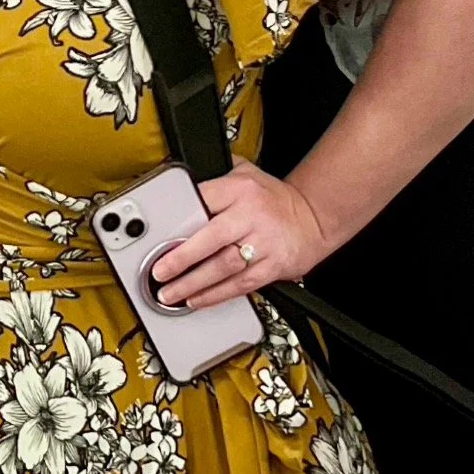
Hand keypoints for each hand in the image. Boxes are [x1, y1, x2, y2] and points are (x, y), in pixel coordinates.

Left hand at [145, 164, 329, 309]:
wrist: (314, 218)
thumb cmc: (274, 199)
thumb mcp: (247, 173)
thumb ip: (217, 173)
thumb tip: (183, 174)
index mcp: (241, 190)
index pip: (203, 202)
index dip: (180, 220)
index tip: (159, 237)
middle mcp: (251, 216)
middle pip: (211, 239)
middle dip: (181, 258)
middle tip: (159, 272)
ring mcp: (263, 243)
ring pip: (224, 267)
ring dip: (194, 283)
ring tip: (171, 293)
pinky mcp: (272, 267)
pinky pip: (240, 285)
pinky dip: (216, 295)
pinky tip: (197, 300)